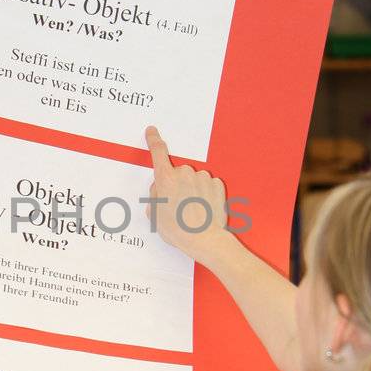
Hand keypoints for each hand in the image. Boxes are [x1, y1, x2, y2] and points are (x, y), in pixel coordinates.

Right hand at [144, 126, 230, 266]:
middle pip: (177, 173)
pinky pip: (207, 185)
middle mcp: (184, 173)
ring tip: (192, 211)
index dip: (154, 140)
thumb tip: (161, 189)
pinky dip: (205, 194)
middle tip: (177, 206)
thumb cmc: (178, 230)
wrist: (205, 239)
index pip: (158, 152)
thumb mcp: (154, 214)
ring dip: (192, 190)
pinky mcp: (217, 184)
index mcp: (166, 179)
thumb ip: (155, 195)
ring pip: (193, 180)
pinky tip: (203, 208)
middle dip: (176, 185)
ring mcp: (202, 177)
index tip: (152, 131)